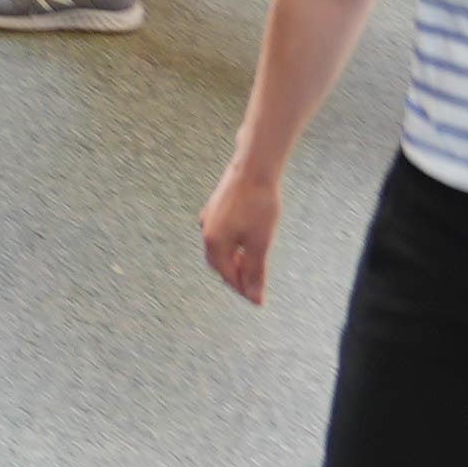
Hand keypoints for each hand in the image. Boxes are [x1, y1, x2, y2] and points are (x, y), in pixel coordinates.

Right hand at [200, 155, 283, 304]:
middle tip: (254, 283)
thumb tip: (254, 298)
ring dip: (235, 259)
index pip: (228, 276)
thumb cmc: (258, 204)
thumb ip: (256, 272)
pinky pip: (222, 233)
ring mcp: (209, 217)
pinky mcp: (216, 207)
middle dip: (236, 275)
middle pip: (220, 264)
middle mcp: (206, 231)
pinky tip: (246, 239)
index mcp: (215, 244)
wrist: (254, 167)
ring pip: (220, 248)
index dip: (244, 289)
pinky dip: (233, 244)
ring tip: (253, 262)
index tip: (259, 298)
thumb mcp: (260, 243)